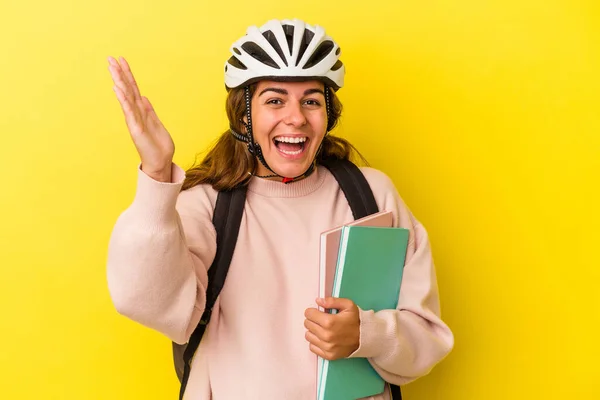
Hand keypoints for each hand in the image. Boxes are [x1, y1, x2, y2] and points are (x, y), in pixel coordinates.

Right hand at [108, 56, 174, 181]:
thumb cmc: (158, 145)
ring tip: (113, 69)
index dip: (128, 74)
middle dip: (119, 73)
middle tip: (110, 58)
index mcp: (142, 111)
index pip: (133, 88)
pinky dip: (124, 100)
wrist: (161, 162)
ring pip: (126, 97)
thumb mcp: (156, 123)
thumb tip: (144, 98)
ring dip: (120, 82)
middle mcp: (136, 113)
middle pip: (127, 89)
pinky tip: (118, 89)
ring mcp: (135, 120)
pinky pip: (129, 111)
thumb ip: (149, 110)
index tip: (121, 59)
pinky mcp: (136, 128)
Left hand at [304, 297, 359, 360]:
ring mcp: (327, 347)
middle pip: (307, 324)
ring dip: (313, 331)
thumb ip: (332, 301)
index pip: (308, 314)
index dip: (312, 311)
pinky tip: (323, 338)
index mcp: (329, 322)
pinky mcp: (328, 355)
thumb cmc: (356, 321)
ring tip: (322, 329)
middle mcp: (326, 335)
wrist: (364, 338)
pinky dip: (316, 342)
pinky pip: (312, 347)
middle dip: (313, 320)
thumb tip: (318, 301)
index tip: (317, 312)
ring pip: (308, 336)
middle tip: (321, 320)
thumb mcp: (348, 305)